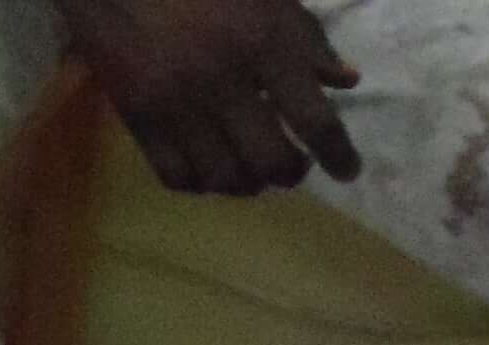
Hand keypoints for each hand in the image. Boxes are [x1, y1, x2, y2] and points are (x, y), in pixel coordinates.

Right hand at [54, 0, 359, 196]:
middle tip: (296, 166)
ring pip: (223, 177)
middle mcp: (223, 83)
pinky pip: (177, 176)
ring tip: (256, 171)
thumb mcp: (268, 0)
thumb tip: (345, 82)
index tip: (348, 172)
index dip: (337, 153)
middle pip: (269, 161)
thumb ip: (307, 40)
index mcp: (263, 44)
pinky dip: (202, 182)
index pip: (313, 118)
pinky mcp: (141, 122)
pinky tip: (213, 169)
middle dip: (291, 172)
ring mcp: (178, 108)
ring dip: (248, 182)